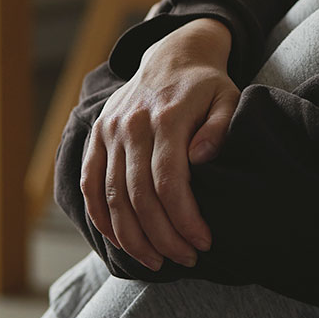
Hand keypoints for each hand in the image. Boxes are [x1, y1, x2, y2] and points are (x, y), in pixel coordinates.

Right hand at [80, 19, 237, 270]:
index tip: (203, 243)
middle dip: (162, 237)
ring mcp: (109, 132)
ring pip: (112, 197)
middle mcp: (131, 125)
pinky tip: (120, 241)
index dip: (184, 220)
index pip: (169, 182)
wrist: (172, 56)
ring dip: (132, 237)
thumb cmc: (207, 86)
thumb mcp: (228, 99)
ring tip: (156, 262)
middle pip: (139, 197)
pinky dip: (101, 218)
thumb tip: (201, 159)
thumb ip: (219, 128)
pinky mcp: (96, 137)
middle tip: (185, 260)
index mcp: (166, 117)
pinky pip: (90, 185)